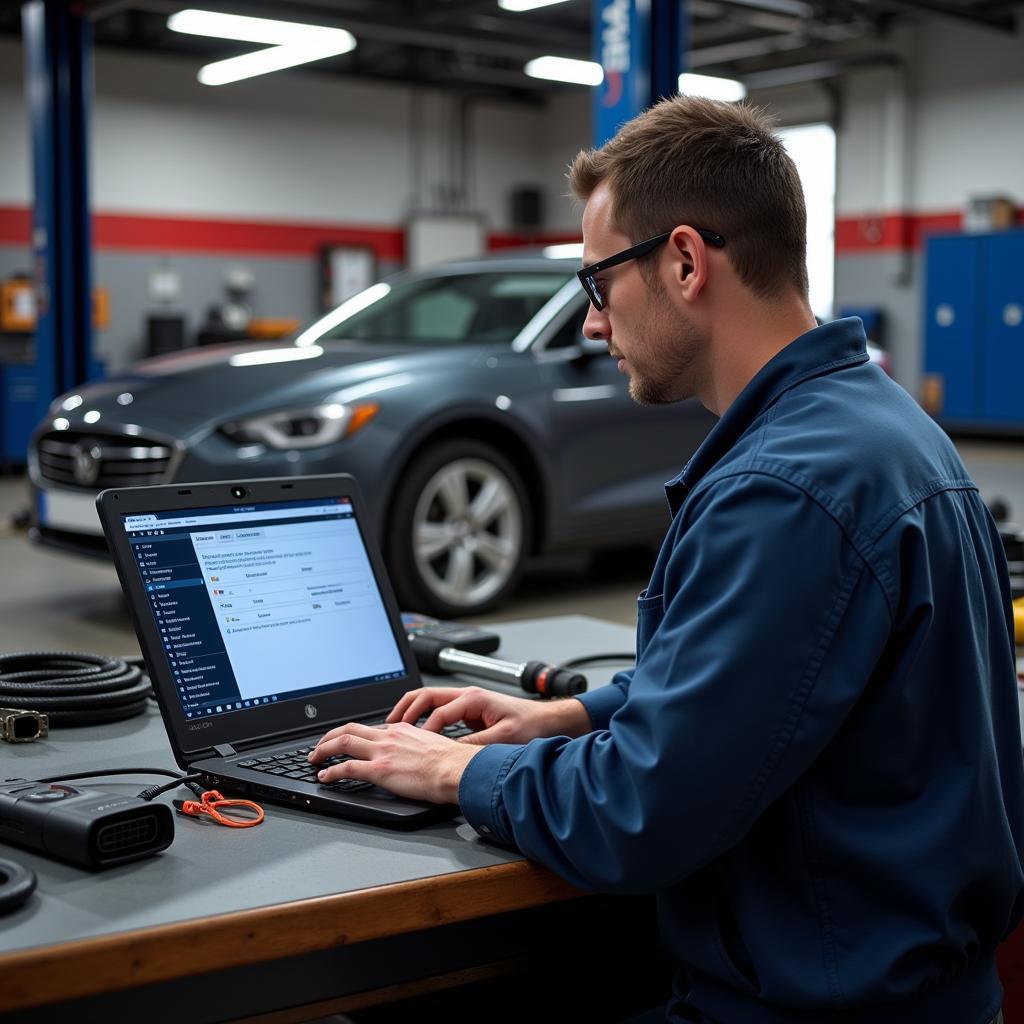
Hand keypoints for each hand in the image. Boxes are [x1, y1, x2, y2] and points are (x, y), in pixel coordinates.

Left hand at [307, 721, 480, 803]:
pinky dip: (332, 772)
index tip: (344, 740)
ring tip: (314, 759)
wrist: (458, 769)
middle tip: (319, 746)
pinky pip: (348, 768)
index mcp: (402, 730)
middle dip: (329, 737)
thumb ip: (417, 746)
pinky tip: (325, 777)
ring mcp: (383, 752)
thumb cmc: (453, 762)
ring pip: (343, 743)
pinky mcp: (380, 770)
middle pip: (349, 729)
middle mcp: (389, 737)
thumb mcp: (433, 745)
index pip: (369, 728)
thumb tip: (415, 755)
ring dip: (323, 750)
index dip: (352, 733)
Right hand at [385, 686, 590, 745]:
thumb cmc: (531, 725)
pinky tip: (417, 730)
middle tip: (390, 726)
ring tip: (395, 725)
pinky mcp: (469, 710)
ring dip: (411, 710)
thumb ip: (476, 746)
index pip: (438, 713)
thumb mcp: (503, 738)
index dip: (425, 730)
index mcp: (473, 699)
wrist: (549, 720)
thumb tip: (451, 755)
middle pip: (426, 696)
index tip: (417, 746)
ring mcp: (467, 701)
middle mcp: (467, 695)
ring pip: (430, 700)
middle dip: (405, 710)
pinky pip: (439, 709)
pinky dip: (423, 717)